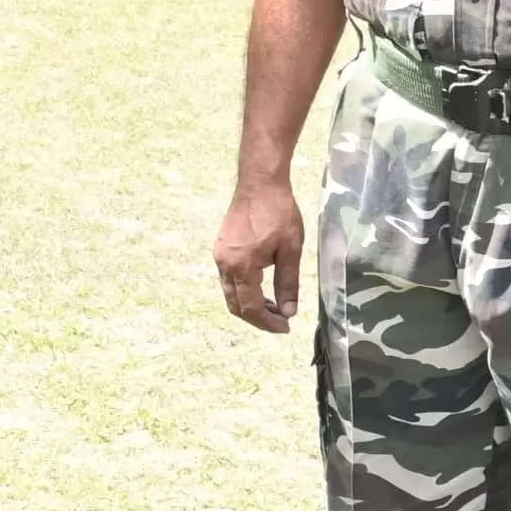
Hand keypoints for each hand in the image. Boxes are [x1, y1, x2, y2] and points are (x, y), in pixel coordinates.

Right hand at [213, 178, 304, 330]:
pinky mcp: (221, 248)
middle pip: (235, 304)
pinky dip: (244, 290)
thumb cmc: (279, 213)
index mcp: (241, 267)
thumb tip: (288, 312)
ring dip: (250, 304)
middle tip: (280, 322)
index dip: (267, 322)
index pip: (250, 307)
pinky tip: (261, 286)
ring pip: (230, 292)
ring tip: (274, 306)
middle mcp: (224, 264)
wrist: (259, 183)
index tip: (285, 328)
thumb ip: (287, 284)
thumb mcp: (291, 250)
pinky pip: (228, 279)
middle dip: (257, 318)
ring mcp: (220, 256)